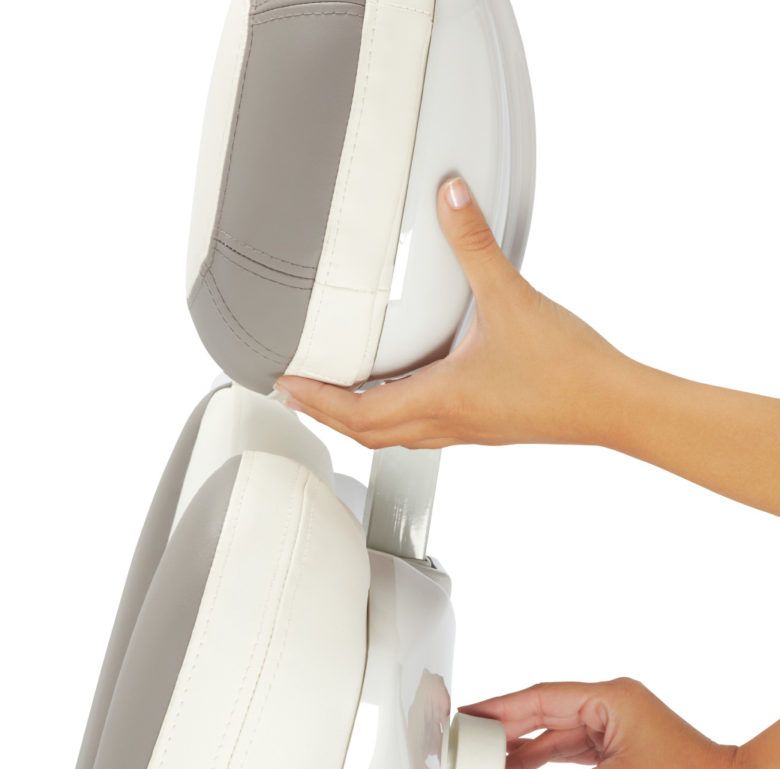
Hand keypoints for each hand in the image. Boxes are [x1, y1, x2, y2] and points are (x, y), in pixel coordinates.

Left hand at [275, 177, 629, 449]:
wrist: (614, 405)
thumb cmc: (569, 370)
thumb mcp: (512, 297)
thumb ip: (475, 244)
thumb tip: (451, 199)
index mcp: (442, 400)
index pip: (357, 413)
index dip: (316, 399)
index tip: (286, 383)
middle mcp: (447, 423)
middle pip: (366, 433)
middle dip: (324, 414)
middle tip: (297, 392)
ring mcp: (465, 430)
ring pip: (393, 437)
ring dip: (356, 420)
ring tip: (334, 396)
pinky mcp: (483, 426)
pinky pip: (423, 429)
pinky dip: (394, 417)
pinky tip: (402, 392)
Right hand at [459, 678, 749, 768]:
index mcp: (610, 698)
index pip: (540, 698)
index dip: (499, 708)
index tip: (468, 715)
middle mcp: (609, 707)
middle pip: (543, 714)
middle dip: (506, 734)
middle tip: (468, 747)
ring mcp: (614, 729)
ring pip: (554, 737)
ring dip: (522, 755)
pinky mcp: (618, 752)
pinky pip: (569, 755)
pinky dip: (544, 768)